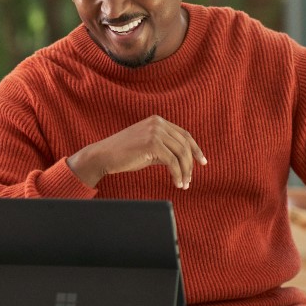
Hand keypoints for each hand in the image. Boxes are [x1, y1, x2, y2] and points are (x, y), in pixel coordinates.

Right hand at [66, 115, 206, 188]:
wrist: (103, 155)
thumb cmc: (123, 154)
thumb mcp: (147, 147)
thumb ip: (164, 149)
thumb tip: (182, 161)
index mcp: (158, 121)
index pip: (184, 134)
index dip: (195, 149)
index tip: (202, 162)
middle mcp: (158, 123)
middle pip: (184, 144)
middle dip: (190, 164)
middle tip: (190, 180)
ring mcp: (155, 131)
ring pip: (180, 154)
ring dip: (185, 171)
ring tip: (183, 184)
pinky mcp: (152, 143)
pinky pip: (172, 162)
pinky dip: (177, 174)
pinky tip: (177, 184)